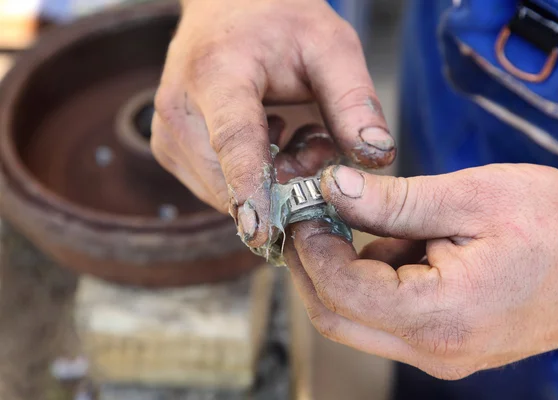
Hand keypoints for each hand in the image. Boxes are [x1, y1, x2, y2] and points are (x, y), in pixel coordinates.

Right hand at [151, 0, 394, 245]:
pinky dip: (253, 180)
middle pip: (229, 178)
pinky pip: (218, 188)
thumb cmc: (278, 19)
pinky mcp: (172, 150)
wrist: (226, 7)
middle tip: (316, 146)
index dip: (250, 187)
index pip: (233, 140)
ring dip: (270, 183)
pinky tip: (272, 141)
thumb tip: (377, 157)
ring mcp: (169, 134)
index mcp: (216, 73)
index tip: (261, 233)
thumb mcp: (330, 45)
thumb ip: (355, 100)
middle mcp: (179, 109)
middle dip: (282, 186)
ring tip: (294, 134)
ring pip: (224, 192)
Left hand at [286, 163, 557, 379]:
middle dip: (313, 264)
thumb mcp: (471, 198)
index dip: (310, 246)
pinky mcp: (446, 342)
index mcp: (439, 315)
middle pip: (337, 317)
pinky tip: (404, 240)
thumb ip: (393, 200)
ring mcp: (440, 352)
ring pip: (358, 318)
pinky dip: (377, 277)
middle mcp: (433, 349)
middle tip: (311, 214)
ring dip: (346, 268)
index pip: (341, 290)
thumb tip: (333, 187)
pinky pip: (388, 315)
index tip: (302, 205)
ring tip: (371, 217)